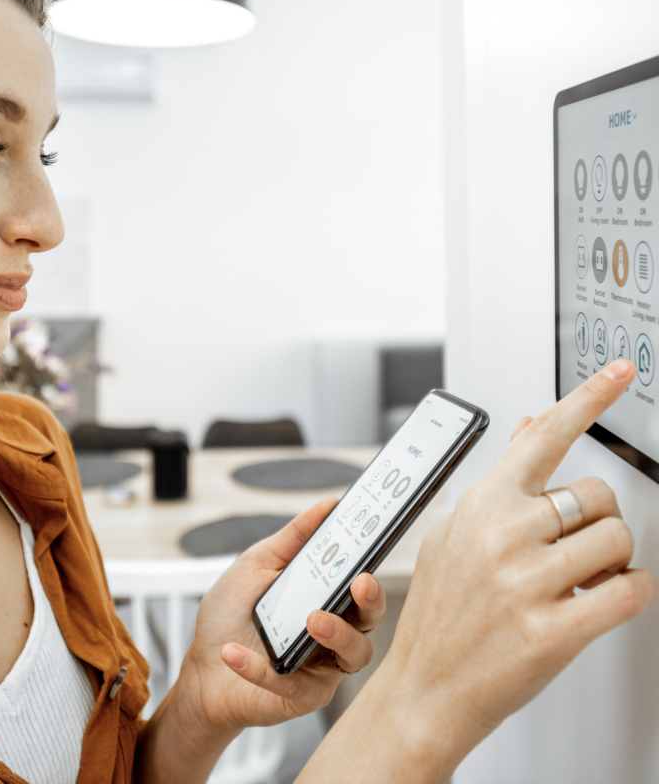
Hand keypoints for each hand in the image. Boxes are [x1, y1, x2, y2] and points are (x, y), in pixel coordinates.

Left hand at [177, 499, 386, 733]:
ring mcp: (323, 665)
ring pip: (355, 654)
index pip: (360, 581)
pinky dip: (262, 668)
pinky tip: (234, 653)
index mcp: (327, 596)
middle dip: (372, 600)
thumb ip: (292, 538)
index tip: (373, 542)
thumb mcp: (257, 565)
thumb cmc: (232, 613)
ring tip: (311, 619)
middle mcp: (334, 630)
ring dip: (337, 634)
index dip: (371, 563)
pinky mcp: (304, 695)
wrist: (203, 666)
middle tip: (360, 583)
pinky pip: (297, 684)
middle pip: (371, 618)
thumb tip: (327, 506)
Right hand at [313, 361, 656, 780]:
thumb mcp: (457, 530)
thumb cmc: (441, 609)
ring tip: (581, 579)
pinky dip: (631, 595)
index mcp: (481, 503)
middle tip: (577, 547)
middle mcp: (503, 534)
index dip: (588, 396)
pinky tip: (600, 600)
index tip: (620, 372)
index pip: (543, 434)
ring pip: (619, 543)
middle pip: (598, 496)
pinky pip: (631, 594)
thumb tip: (530, 427)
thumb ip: (501, 478)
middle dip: (600, 522)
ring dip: (615, 562)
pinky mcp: (554, 632)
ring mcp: (527, 582)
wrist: (425, 685)